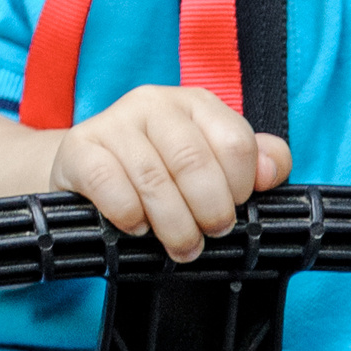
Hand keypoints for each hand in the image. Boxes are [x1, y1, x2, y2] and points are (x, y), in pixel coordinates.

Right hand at [49, 85, 291, 260]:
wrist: (86, 168)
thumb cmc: (159, 169)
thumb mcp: (210, 161)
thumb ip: (255, 162)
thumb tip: (270, 173)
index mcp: (196, 104)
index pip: (235, 142)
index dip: (241, 187)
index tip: (234, 210)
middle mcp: (155, 103)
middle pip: (195, 161)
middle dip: (209, 211)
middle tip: (209, 237)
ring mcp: (114, 122)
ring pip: (154, 179)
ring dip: (173, 224)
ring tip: (180, 247)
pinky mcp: (80, 147)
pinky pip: (108, 184)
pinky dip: (128, 215)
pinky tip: (136, 227)